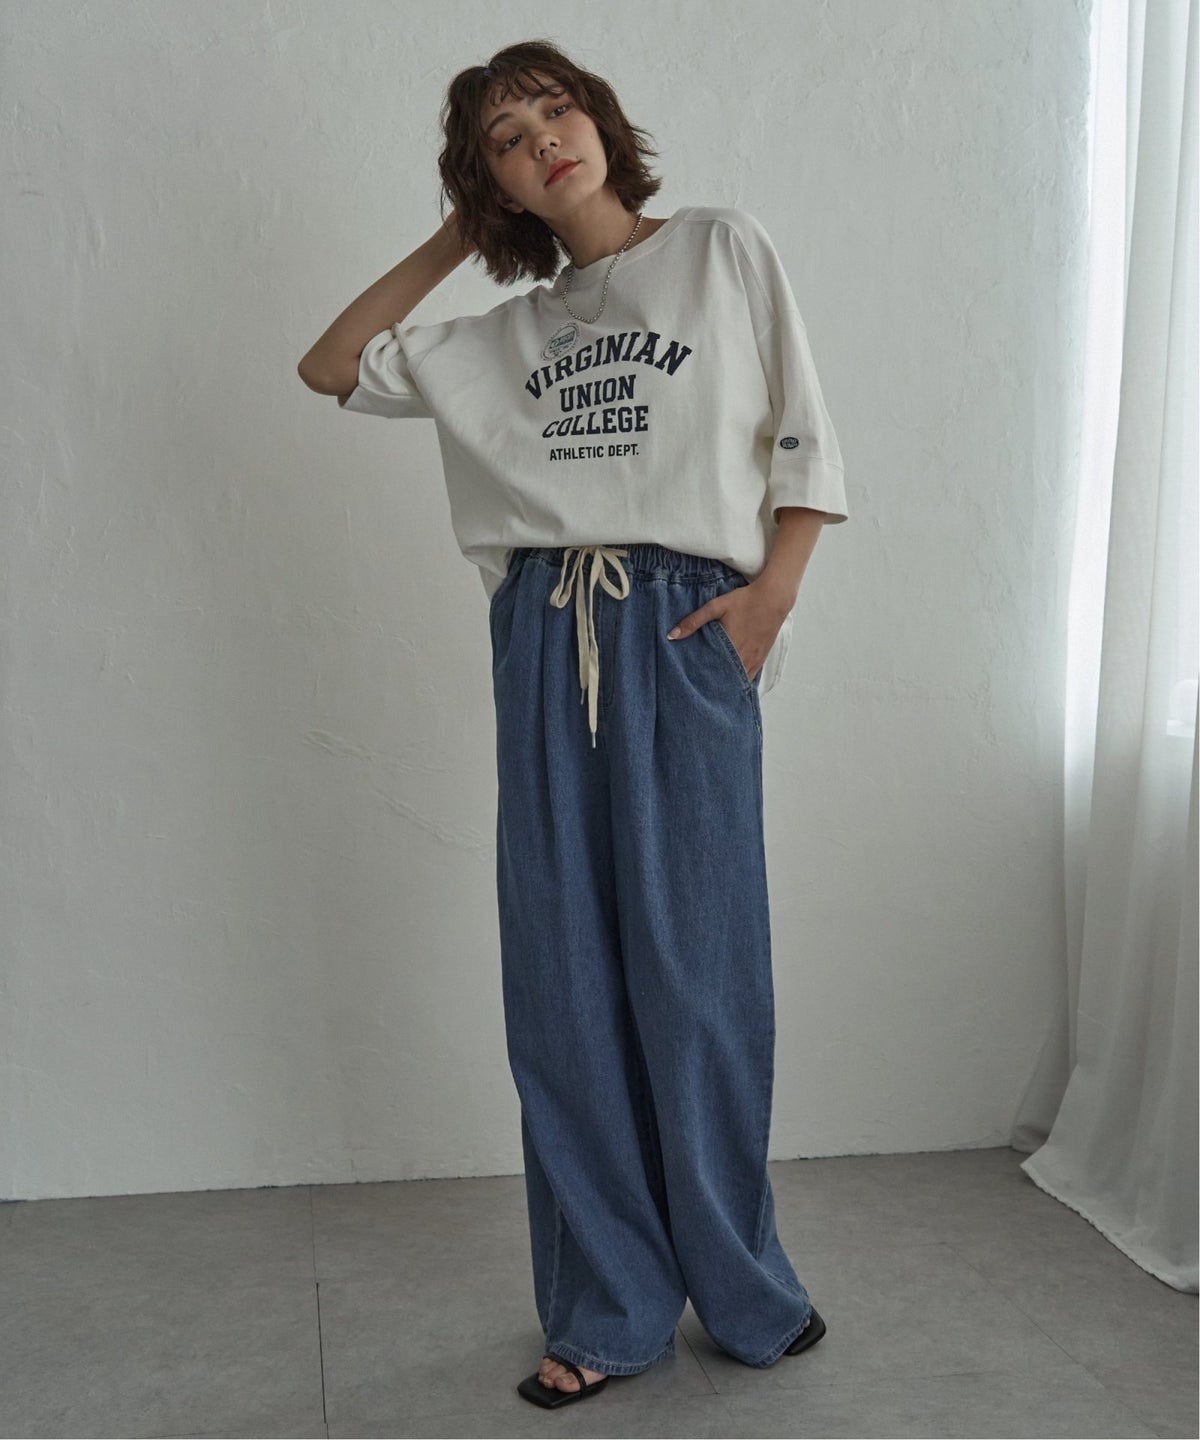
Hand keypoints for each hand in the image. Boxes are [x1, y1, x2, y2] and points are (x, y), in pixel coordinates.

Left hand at [666, 579, 792, 681]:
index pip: (711, 669)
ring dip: (726, 684)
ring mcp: (754, 659)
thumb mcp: (716, 606)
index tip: (689, 684)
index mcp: (730, 645)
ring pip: (738, 680)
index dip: (700, 678)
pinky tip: (731, 686)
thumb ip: (694, 621)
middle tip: (698, 691)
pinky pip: (750, 676)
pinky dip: (739, 681)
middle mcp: (743, 656)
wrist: (774, 597)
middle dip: (712, 684)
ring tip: (712, 691)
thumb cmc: (745, 600)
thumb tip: (671, 635)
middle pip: (724, 678)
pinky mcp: (761, 657)